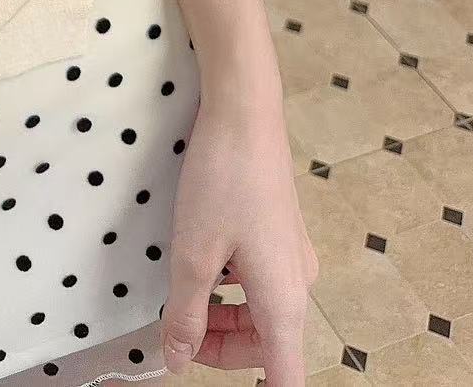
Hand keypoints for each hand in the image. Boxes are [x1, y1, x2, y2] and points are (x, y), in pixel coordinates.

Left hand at [159, 82, 318, 384]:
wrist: (245, 112)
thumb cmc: (223, 179)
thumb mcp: (193, 253)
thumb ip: (186, 314)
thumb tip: (178, 360)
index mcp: (284, 303)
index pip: (286, 381)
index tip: (218, 382)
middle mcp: (297, 285)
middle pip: (267, 348)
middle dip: (221, 349)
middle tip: (175, 332)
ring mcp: (291, 257)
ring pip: (261, 314)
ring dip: (223, 318)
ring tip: (182, 295)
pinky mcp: (280, 233)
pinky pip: (260, 282)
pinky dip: (232, 288)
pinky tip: (202, 261)